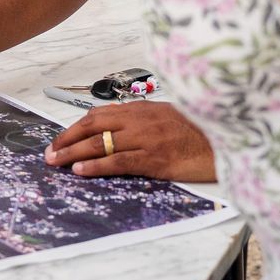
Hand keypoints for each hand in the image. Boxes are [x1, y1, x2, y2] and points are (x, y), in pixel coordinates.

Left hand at [44, 101, 215, 181]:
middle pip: (92, 126)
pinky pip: (118, 162)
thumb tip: (121, 129)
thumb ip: (145, 120)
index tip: (61, 138)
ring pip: (100, 143)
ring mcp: (146, 139)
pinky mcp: (154, 159)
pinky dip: (96, 166)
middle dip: (67, 139)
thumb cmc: (201, 131)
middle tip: (50, 152)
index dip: (76, 127)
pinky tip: (80, 171)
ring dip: (73, 153)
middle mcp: (140, 120)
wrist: (229, 140)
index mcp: (142, 109)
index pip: (98, 114)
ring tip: (56, 162)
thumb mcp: (169, 117)